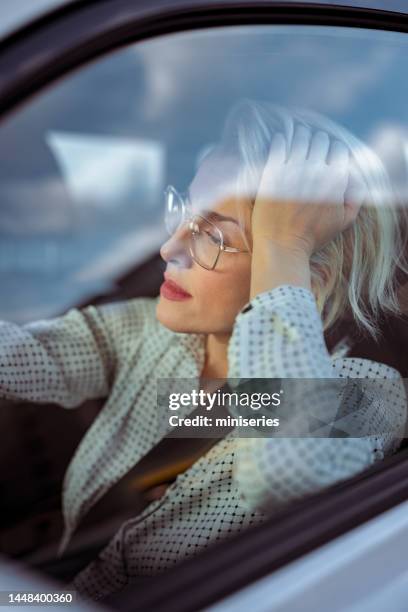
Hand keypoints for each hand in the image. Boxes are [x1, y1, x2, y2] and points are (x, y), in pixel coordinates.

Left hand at [251, 126, 365, 256]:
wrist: (281, 245)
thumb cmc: (312, 237)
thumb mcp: (343, 222)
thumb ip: (355, 198)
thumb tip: (355, 179)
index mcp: (335, 179)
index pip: (338, 151)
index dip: (334, 151)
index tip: (328, 154)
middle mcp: (317, 170)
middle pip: (321, 142)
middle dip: (319, 143)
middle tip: (314, 144)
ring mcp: (294, 169)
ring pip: (301, 139)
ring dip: (302, 136)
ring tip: (299, 136)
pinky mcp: (274, 171)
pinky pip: (280, 146)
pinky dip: (282, 140)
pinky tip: (282, 139)